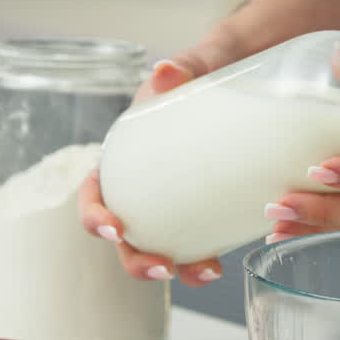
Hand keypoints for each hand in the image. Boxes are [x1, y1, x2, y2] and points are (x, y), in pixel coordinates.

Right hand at [78, 39, 241, 286]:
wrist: (245, 79)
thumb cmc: (209, 72)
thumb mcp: (196, 65)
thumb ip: (184, 66)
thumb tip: (167, 72)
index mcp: (124, 155)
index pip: (94, 192)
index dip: (95, 215)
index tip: (114, 228)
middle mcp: (143, 187)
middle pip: (125, 236)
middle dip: (137, 260)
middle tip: (164, 270)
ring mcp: (174, 204)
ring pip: (162, 248)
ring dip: (179, 269)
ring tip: (208, 274)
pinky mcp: (206, 211)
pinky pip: (199, 242)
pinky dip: (206, 258)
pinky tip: (224, 265)